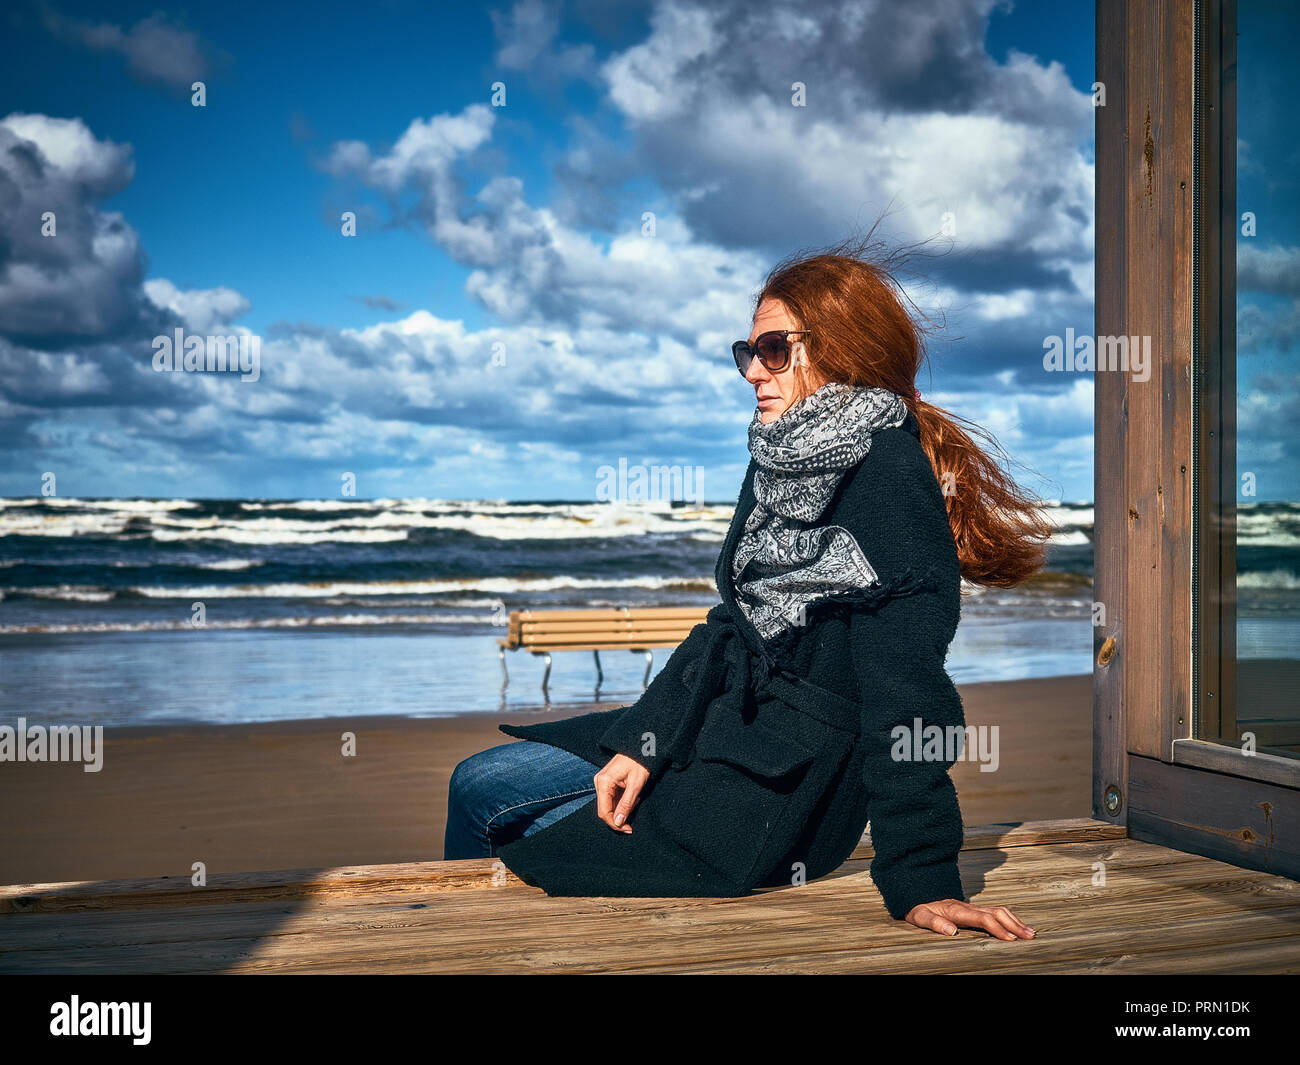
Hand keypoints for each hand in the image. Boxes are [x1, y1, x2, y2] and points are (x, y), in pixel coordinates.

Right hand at [593, 754, 649, 833]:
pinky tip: (632, 796)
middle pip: (605, 809)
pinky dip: (622, 802)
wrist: (640, 748)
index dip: (614, 823)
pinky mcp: (607, 782)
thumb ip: (626, 804)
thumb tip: (618, 822)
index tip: (628, 829)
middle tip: (633, 819)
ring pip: (609, 804)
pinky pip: (612, 798)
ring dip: (622, 808)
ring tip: (635, 800)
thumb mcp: (636, 785)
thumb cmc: (639, 763)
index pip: (603, 811)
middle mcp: (599, 782)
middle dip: (619, 817)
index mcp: (603, 782)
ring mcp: (602, 782)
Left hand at [904, 899, 1034, 938]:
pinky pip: (995, 911)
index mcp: (956, 910)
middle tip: (1030, 937)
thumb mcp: (920, 917)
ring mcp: (972, 906)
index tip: (1010, 939)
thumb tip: (951, 931)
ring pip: (999, 910)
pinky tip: (1018, 926)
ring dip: (1015, 921)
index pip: (982, 919)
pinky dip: (1010, 918)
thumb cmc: (919, 909)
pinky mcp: (974, 908)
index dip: (997, 928)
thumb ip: (934, 923)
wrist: (917, 895)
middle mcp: (967, 906)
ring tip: (1030, 933)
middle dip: (1014, 924)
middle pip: (996, 912)